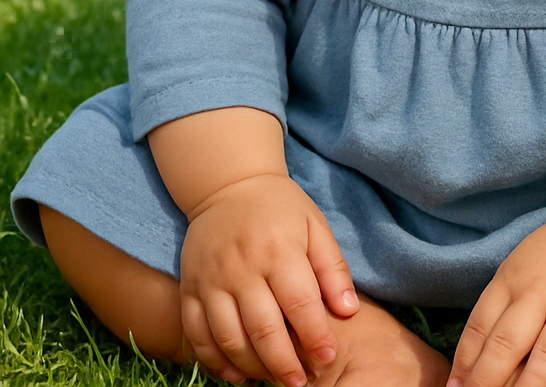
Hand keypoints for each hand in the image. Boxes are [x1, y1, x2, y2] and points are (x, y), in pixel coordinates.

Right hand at [179, 171, 357, 386]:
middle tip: (301, 383)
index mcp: (279, 249)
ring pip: (229, 338)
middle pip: (263, 329)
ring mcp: (211, 280)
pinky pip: (197, 335)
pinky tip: (235, 375)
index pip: (299, 304)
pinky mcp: (190, 288)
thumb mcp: (314, 226)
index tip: (327, 358)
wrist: (228, 184)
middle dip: (284, 364)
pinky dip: (214, 362)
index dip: (315, 337)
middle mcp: (242, 267)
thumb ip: (332, 269)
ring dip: (252, 368)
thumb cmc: (280, 209)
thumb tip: (349, 311)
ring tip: (273, 381)